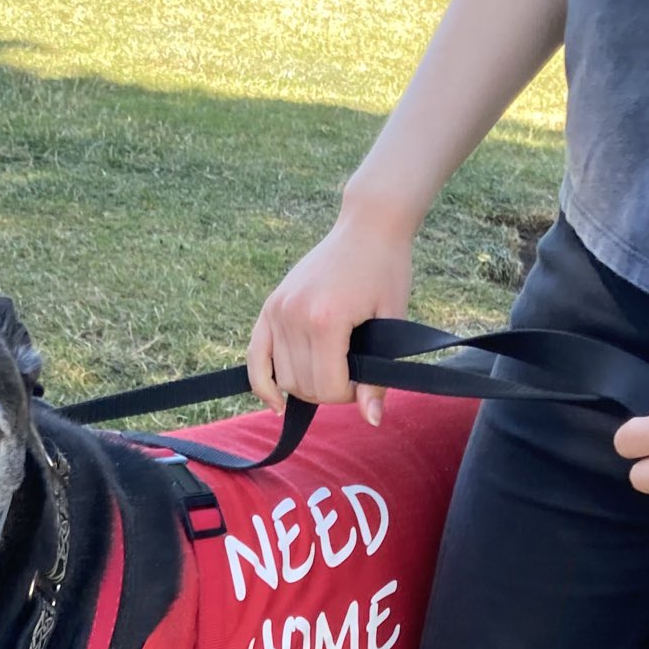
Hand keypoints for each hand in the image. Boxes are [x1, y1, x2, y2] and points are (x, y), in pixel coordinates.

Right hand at [247, 207, 413, 427]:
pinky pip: (255, 357)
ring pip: (281, 378)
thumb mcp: (392, 321)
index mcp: (326, 320)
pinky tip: (277, 402)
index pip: (328, 387)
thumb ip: (379, 376)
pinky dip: (263, 383)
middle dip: (329, 392)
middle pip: (303, 386)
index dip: (350, 396)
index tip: (367, 381)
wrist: (367, 227)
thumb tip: (372, 420)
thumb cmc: (386, 270)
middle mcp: (294, 315)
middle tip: (353, 376)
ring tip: (330, 372)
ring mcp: (278, 310)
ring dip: (305, 387)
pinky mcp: (270, 305)